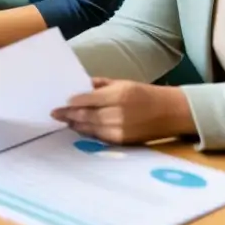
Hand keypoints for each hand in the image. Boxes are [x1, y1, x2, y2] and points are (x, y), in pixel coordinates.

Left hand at [51, 78, 196, 143]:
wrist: (170, 112)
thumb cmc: (143, 93)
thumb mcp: (122, 83)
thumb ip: (99, 85)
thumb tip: (78, 86)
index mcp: (118, 95)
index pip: (88, 99)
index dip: (72, 102)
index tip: (60, 101)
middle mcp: (118, 114)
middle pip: (86, 116)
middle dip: (68, 115)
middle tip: (54, 113)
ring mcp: (120, 130)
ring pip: (90, 128)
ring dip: (75, 125)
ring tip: (64, 121)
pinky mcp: (122, 141)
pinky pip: (99, 137)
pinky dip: (87, 133)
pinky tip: (79, 128)